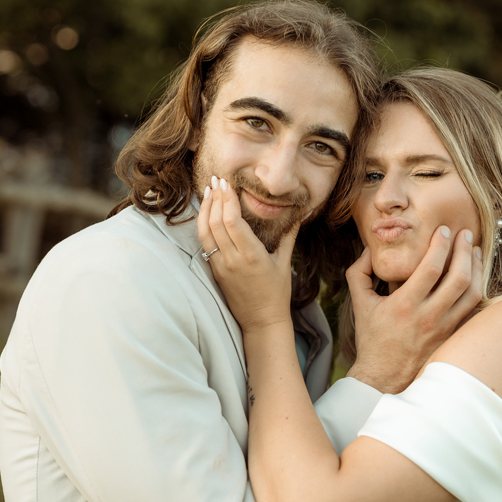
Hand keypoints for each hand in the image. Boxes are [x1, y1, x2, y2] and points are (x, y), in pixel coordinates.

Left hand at [197, 177, 295, 331]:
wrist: (261, 321)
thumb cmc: (276, 293)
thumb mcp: (285, 263)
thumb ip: (288, 236)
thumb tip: (299, 214)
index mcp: (251, 255)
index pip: (232, 221)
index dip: (226, 199)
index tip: (225, 183)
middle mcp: (232, 259)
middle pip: (216, 223)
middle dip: (214, 198)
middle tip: (215, 180)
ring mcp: (220, 266)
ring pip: (205, 233)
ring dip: (204, 210)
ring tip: (207, 192)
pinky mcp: (214, 272)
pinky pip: (204, 244)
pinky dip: (203, 226)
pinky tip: (205, 214)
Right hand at [343, 227, 481, 393]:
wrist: (385, 375)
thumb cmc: (372, 338)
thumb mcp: (359, 304)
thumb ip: (359, 273)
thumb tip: (370, 250)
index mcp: (404, 305)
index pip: (430, 268)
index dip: (440, 245)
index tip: (442, 230)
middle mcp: (428, 316)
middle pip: (458, 277)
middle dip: (465, 250)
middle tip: (465, 234)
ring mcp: (444, 327)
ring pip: (472, 292)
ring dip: (477, 267)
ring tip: (475, 251)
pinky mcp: (453, 335)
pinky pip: (474, 309)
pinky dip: (478, 288)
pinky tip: (476, 275)